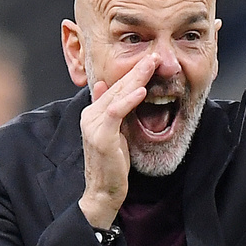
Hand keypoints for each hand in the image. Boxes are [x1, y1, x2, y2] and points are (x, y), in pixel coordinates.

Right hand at [77, 54, 159, 227]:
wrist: (103, 191)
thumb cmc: (112, 164)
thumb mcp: (115, 133)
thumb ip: (113, 111)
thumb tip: (107, 86)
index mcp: (93, 113)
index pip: (116, 87)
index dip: (133, 73)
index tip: (151, 60)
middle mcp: (90, 115)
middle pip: (116, 87)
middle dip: (137, 70)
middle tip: (155, 55)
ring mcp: (93, 125)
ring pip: (116, 95)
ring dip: (135, 79)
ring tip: (151, 64)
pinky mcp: (100, 137)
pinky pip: (115, 113)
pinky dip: (129, 101)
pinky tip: (142, 91)